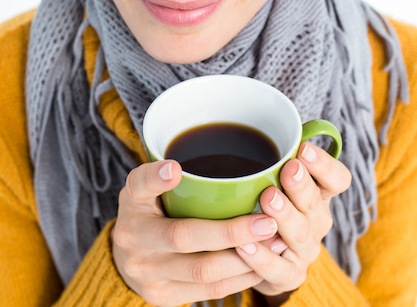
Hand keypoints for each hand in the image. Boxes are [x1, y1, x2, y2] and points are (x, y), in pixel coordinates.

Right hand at [112, 160, 278, 306]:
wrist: (126, 258)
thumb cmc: (143, 212)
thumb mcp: (138, 188)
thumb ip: (152, 176)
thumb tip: (173, 168)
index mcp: (131, 210)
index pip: (140, 190)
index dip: (156, 181)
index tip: (175, 169)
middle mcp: (136, 247)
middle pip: (184, 238)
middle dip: (231, 232)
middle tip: (268, 222)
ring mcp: (151, 278)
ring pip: (204, 272)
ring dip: (245, 259)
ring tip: (275, 242)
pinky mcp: (166, 298)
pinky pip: (210, 290)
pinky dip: (240, 277)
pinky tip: (262, 262)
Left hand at [235, 142, 351, 301]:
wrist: (265, 256)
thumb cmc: (269, 203)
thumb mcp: (275, 176)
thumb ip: (273, 152)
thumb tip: (262, 120)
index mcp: (319, 193)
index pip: (337, 179)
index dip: (324, 165)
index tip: (304, 150)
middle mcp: (317, 220)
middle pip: (316, 204)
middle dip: (301, 186)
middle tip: (288, 170)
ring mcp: (305, 249)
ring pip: (299, 234)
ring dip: (284, 216)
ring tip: (267, 199)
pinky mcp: (288, 275)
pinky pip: (276, 268)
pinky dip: (260, 257)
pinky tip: (245, 244)